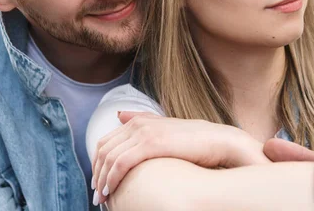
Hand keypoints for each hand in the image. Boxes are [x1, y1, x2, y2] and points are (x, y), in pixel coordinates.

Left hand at [91, 111, 269, 204]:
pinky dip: (112, 178)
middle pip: (103, 150)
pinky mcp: (150, 143)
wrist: (217, 141)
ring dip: (102, 180)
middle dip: (96, 173)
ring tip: (103, 197)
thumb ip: (141, 120)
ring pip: (109, 158)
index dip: (97, 163)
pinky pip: (121, 163)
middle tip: (97, 194)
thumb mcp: (165, 128)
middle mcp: (137, 123)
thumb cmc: (194, 140)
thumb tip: (119, 115)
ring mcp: (143, 132)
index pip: (105, 142)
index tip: (98, 181)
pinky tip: (112, 191)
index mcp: (138, 120)